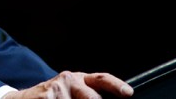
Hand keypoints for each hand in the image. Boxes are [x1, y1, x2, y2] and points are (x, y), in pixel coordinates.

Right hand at [3, 71, 133, 98]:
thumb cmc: (53, 98)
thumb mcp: (71, 92)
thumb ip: (88, 94)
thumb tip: (109, 98)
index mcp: (80, 79)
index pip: (101, 79)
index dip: (116, 85)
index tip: (128, 93)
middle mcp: (69, 80)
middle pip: (92, 98)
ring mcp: (57, 89)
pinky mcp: (47, 97)